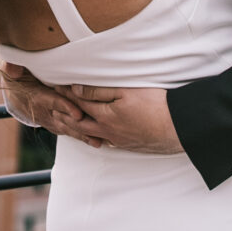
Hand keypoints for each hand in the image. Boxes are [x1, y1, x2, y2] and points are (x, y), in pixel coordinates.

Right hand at [1, 62, 118, 141]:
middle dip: (79, 126)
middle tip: (96, 131)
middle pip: (63, 120)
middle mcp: (44, 112)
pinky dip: (82, 137)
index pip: (52, 102)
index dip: (64, 107)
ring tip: (98, 142)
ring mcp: (51, 120)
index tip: (78, 114)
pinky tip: (97, 142)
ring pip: (68, 129)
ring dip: (82, 136)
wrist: (16, 93)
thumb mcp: (14, 68)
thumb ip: (12, 66)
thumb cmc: (20, 76)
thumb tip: (12, 69)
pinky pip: (69, 131)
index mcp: (36, 96)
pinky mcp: (57, 124)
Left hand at [65, 86, 183, 154]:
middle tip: (53, 108)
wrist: (178, 127)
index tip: (55, 85)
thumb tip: (77, 90)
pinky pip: (106, 142)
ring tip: (70, 122)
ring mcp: (119, 140)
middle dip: (66, 114)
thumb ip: (99, 91)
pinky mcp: (129, 145)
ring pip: (92, 135)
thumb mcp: (125, 91)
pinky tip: (98, 136)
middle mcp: (108, 131)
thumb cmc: (155, 105)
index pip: (79, 102)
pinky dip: (96, 137)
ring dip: (78, 128)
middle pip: (80, 123)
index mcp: (105, 116)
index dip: (66, 92)